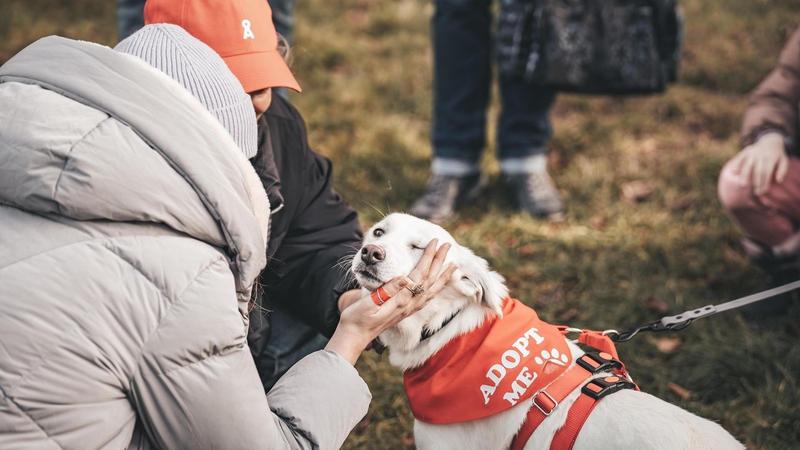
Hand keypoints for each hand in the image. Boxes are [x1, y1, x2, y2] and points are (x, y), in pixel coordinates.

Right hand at [326, 239, 456, 363]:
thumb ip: (387, 291)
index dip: (428, 257)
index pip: (419, 274)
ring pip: (431, 290)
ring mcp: (408, 309)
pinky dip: (435, 290)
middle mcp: (408, 305)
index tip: (434, 242)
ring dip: (442, 276)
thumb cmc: (357, 318)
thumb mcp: (368, 302)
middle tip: (448, 245)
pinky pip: (426, 299)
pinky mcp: (405, 312)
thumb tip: (404, 278)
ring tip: (453, 266)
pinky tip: (438, 287)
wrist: (354, 336)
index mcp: (400, 299)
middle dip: (440, 261)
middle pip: (429, 279)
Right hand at [730, 132, 787, 194]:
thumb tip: (778, 181)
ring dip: (745, 175)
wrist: (770, 141)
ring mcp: (753, 152)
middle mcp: (761, 155)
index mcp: (771, 158)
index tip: (763, 192)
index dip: (765, 183)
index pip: (767, 173)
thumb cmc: (777, 155)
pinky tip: (734, 173)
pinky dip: (736, 165)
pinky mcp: (746, 151)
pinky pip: (740, 158)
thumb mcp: (784, 161)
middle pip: (758, 171)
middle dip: (756, 182)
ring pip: (748, 165)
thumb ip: (782, 170)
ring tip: (743, 185)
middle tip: (755, 193)